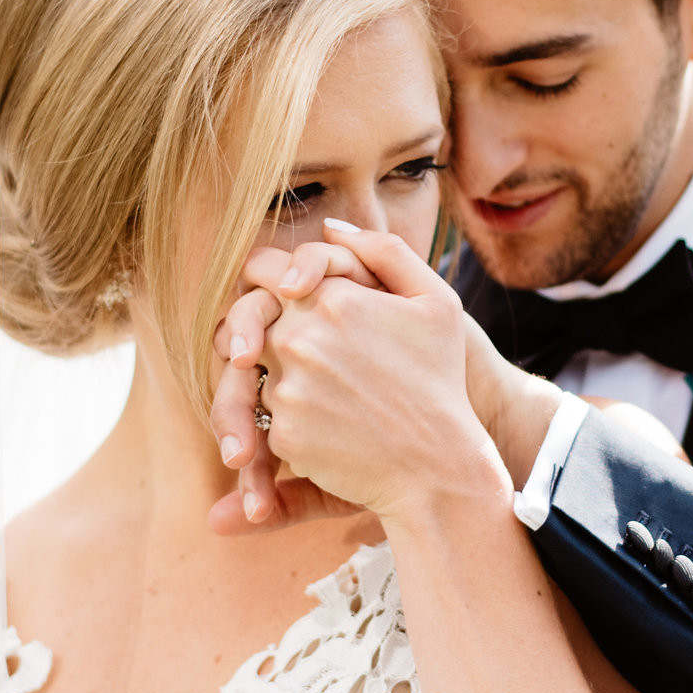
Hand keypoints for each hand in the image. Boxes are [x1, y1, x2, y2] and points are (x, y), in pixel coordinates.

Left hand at [235, 222, 508, 528]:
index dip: (267, 277)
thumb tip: (330, 227)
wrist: (440, 464)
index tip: (280, 294)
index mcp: (331, 299)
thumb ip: (382, 251)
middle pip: (251, 318)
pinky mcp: (283, 435)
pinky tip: (331, 426)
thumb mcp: (435, 301)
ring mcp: (287, 389)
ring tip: (329, 394)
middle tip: (299, 348)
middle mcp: (298, 340)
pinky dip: (290, 419)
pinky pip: (266, 418)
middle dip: (264, 328)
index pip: (262, 267)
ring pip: (255, 370)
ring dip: (277, 376)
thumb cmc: (440, 379)